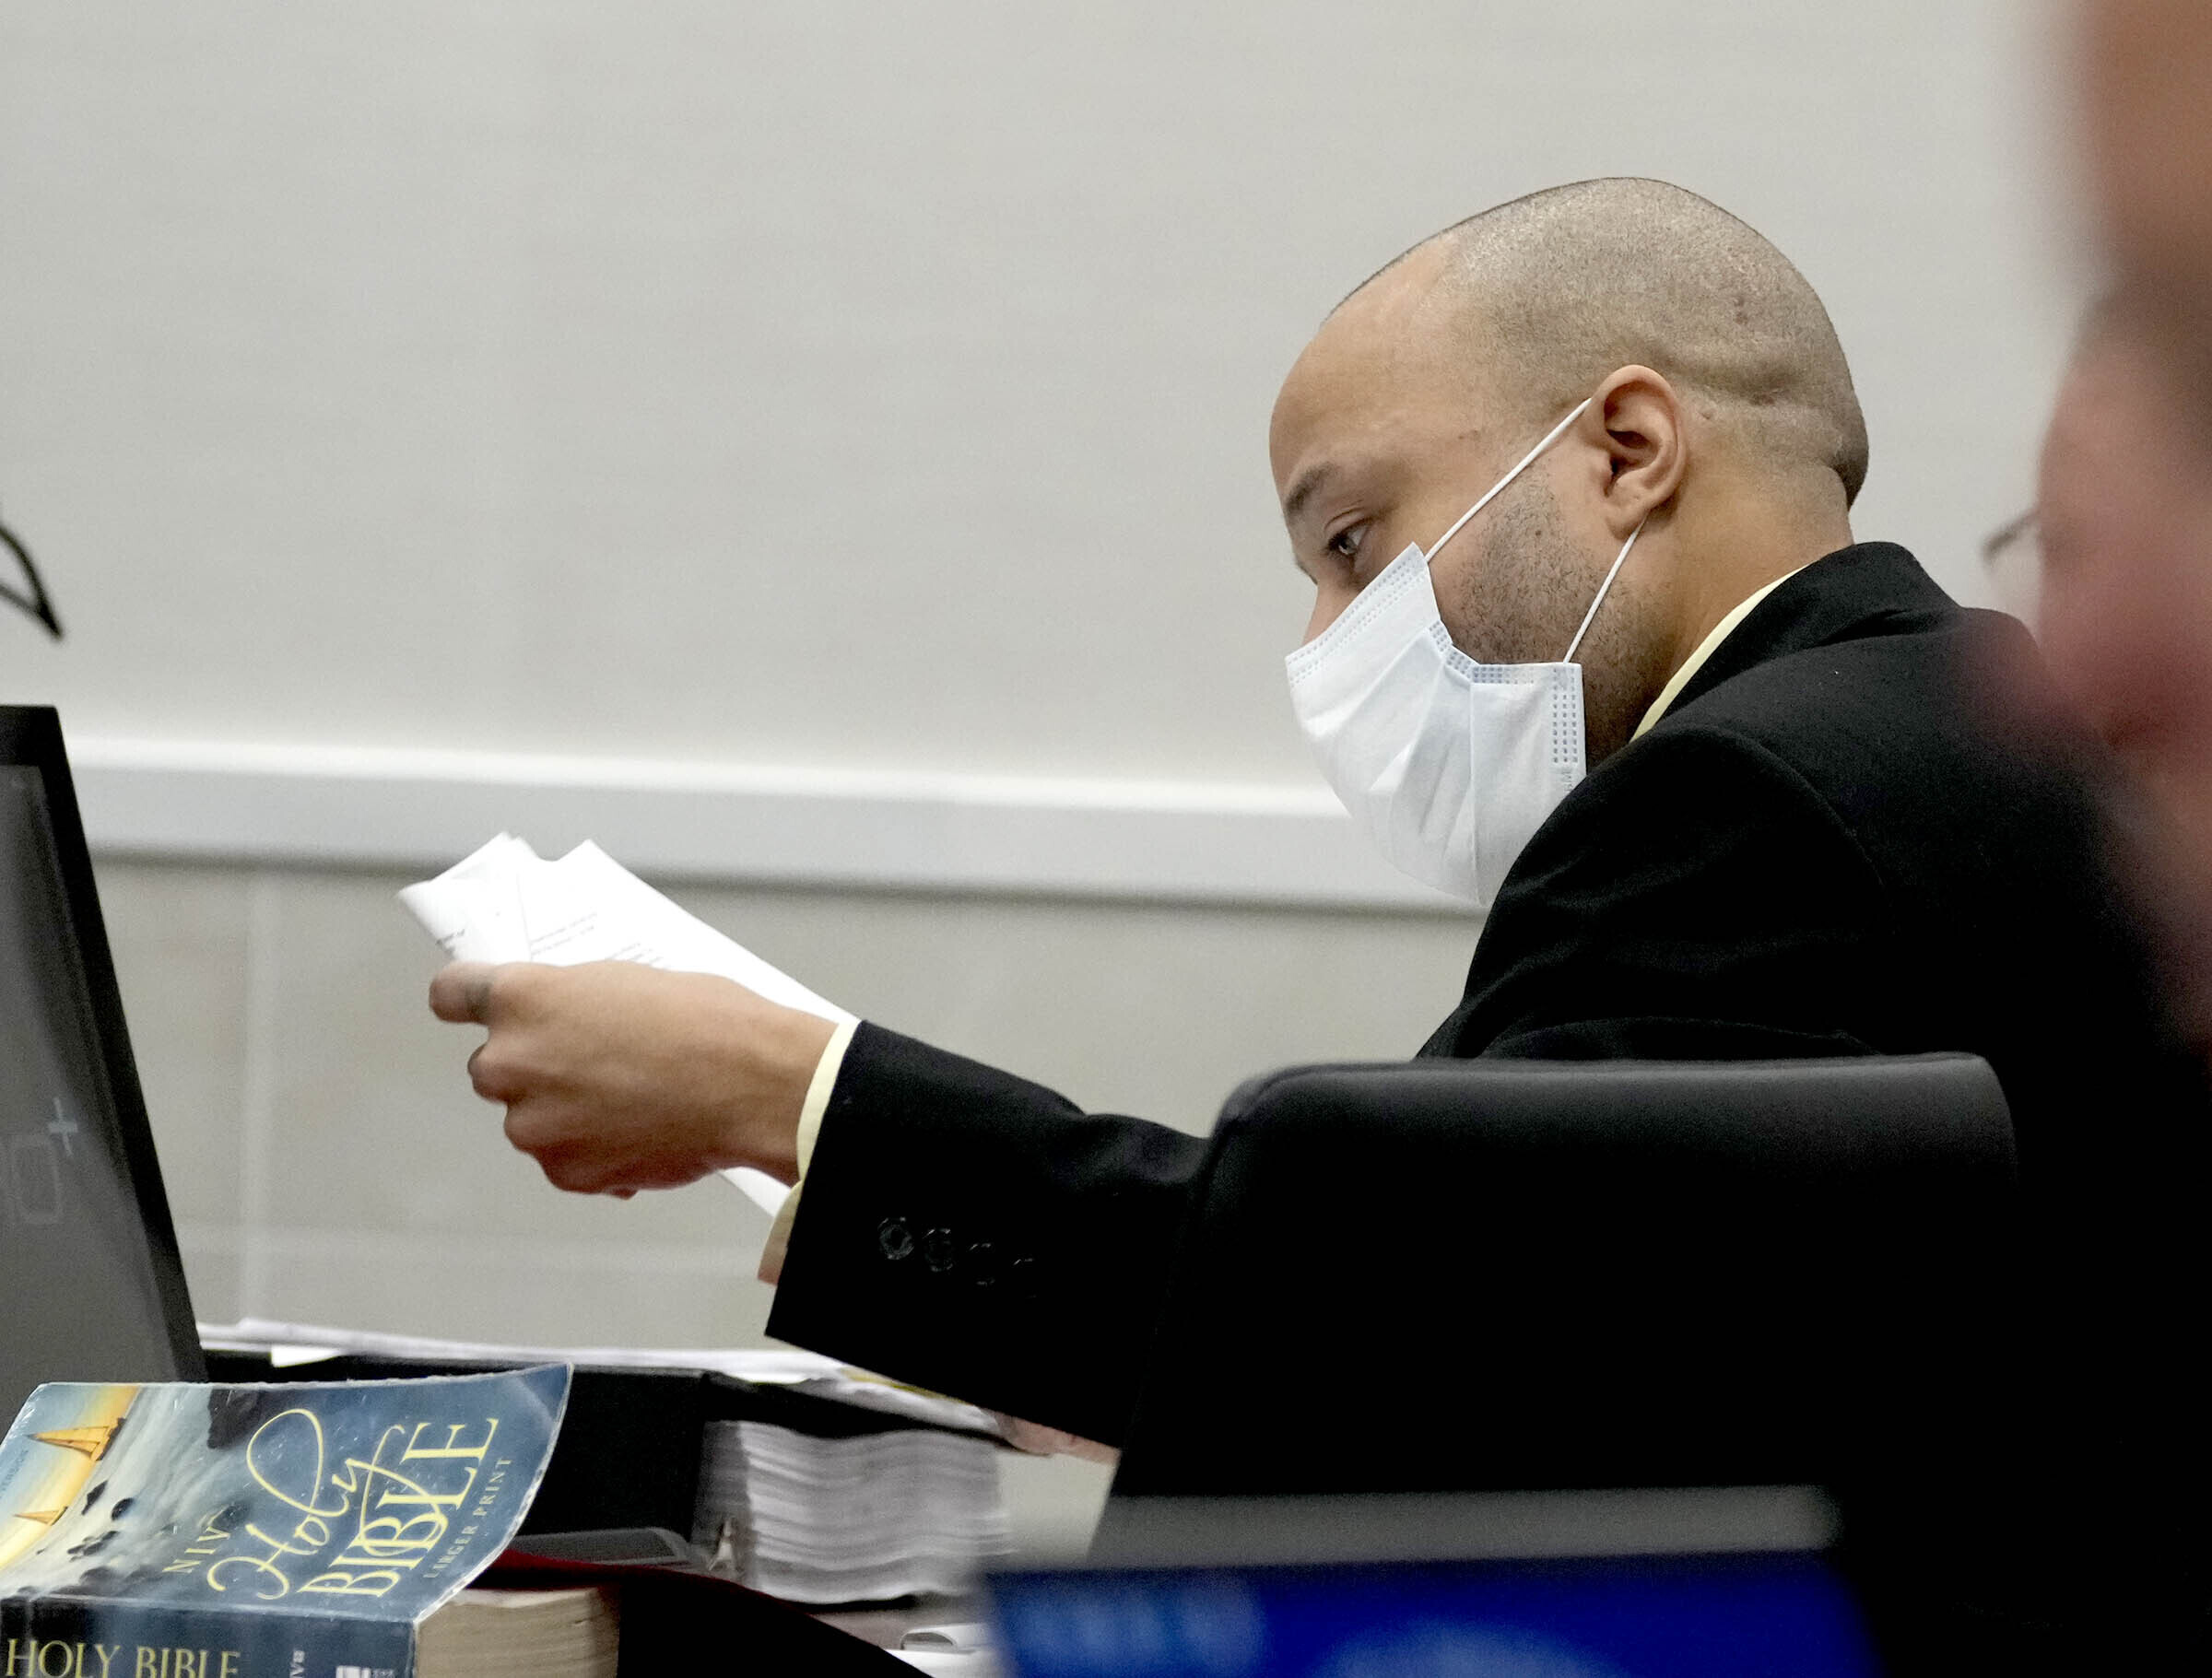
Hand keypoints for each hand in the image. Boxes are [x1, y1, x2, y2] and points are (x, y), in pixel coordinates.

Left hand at [428, 961, 834, 1195]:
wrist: (754, 1086)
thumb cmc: (707, 1023)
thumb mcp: (627, 982)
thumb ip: (571, 1002)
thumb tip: (561, 1023)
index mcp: (523, 997)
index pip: (451, 994)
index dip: (464, 1002)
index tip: (468, 1010)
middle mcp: (511, 1060)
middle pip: (493, 1066)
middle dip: (533, 1067)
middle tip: (592, 1064)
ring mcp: (533, 1123)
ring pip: (531, 1118)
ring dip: (565, 1113)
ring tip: (632, 1100)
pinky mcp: (563, 1171)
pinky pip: (564, 1159)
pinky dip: (593, 1151)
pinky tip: (641, 1131)